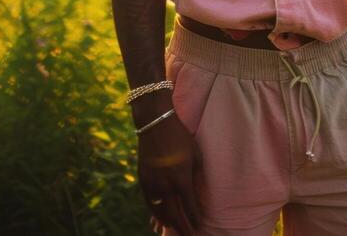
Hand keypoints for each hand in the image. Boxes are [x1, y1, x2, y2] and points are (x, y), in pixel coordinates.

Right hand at [136, 107, 202, 234]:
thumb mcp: (196, 154)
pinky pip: (149, 204)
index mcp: (182, 178)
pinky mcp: (142, 180)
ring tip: (177, 229)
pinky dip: (155, 213)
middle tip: (190, 235)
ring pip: (160, 213)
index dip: (196, 219)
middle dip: (184, 228)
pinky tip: (161, 218)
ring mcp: (152, 184)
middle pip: (175, 216)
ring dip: (170, 223)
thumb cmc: (181, 136)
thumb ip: (199, 177)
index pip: (190, 207)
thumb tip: (203, 196)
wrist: (156, 123)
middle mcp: (166, 185)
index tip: (201, 225)